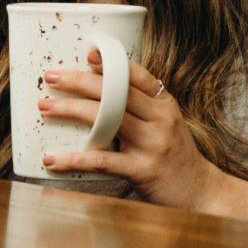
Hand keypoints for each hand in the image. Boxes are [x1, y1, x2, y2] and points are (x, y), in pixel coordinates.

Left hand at [38, 47, 226, 210]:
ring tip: (46, 107)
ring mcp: (152, 144)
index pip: (137, 75)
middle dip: (79, 81)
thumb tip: (99, 95)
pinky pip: (102, 161)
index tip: (86, 54)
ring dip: (71, 110)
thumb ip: (141, 109)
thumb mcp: (167, 125)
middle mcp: (161, 119)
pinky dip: (74, 159)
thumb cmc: (176, 158)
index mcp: (165, 104)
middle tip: (51, 76)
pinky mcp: (142, 170)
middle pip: (115, 92)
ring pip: (106, 119)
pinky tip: (53, 159)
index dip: (111, 63)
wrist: (201, 194)